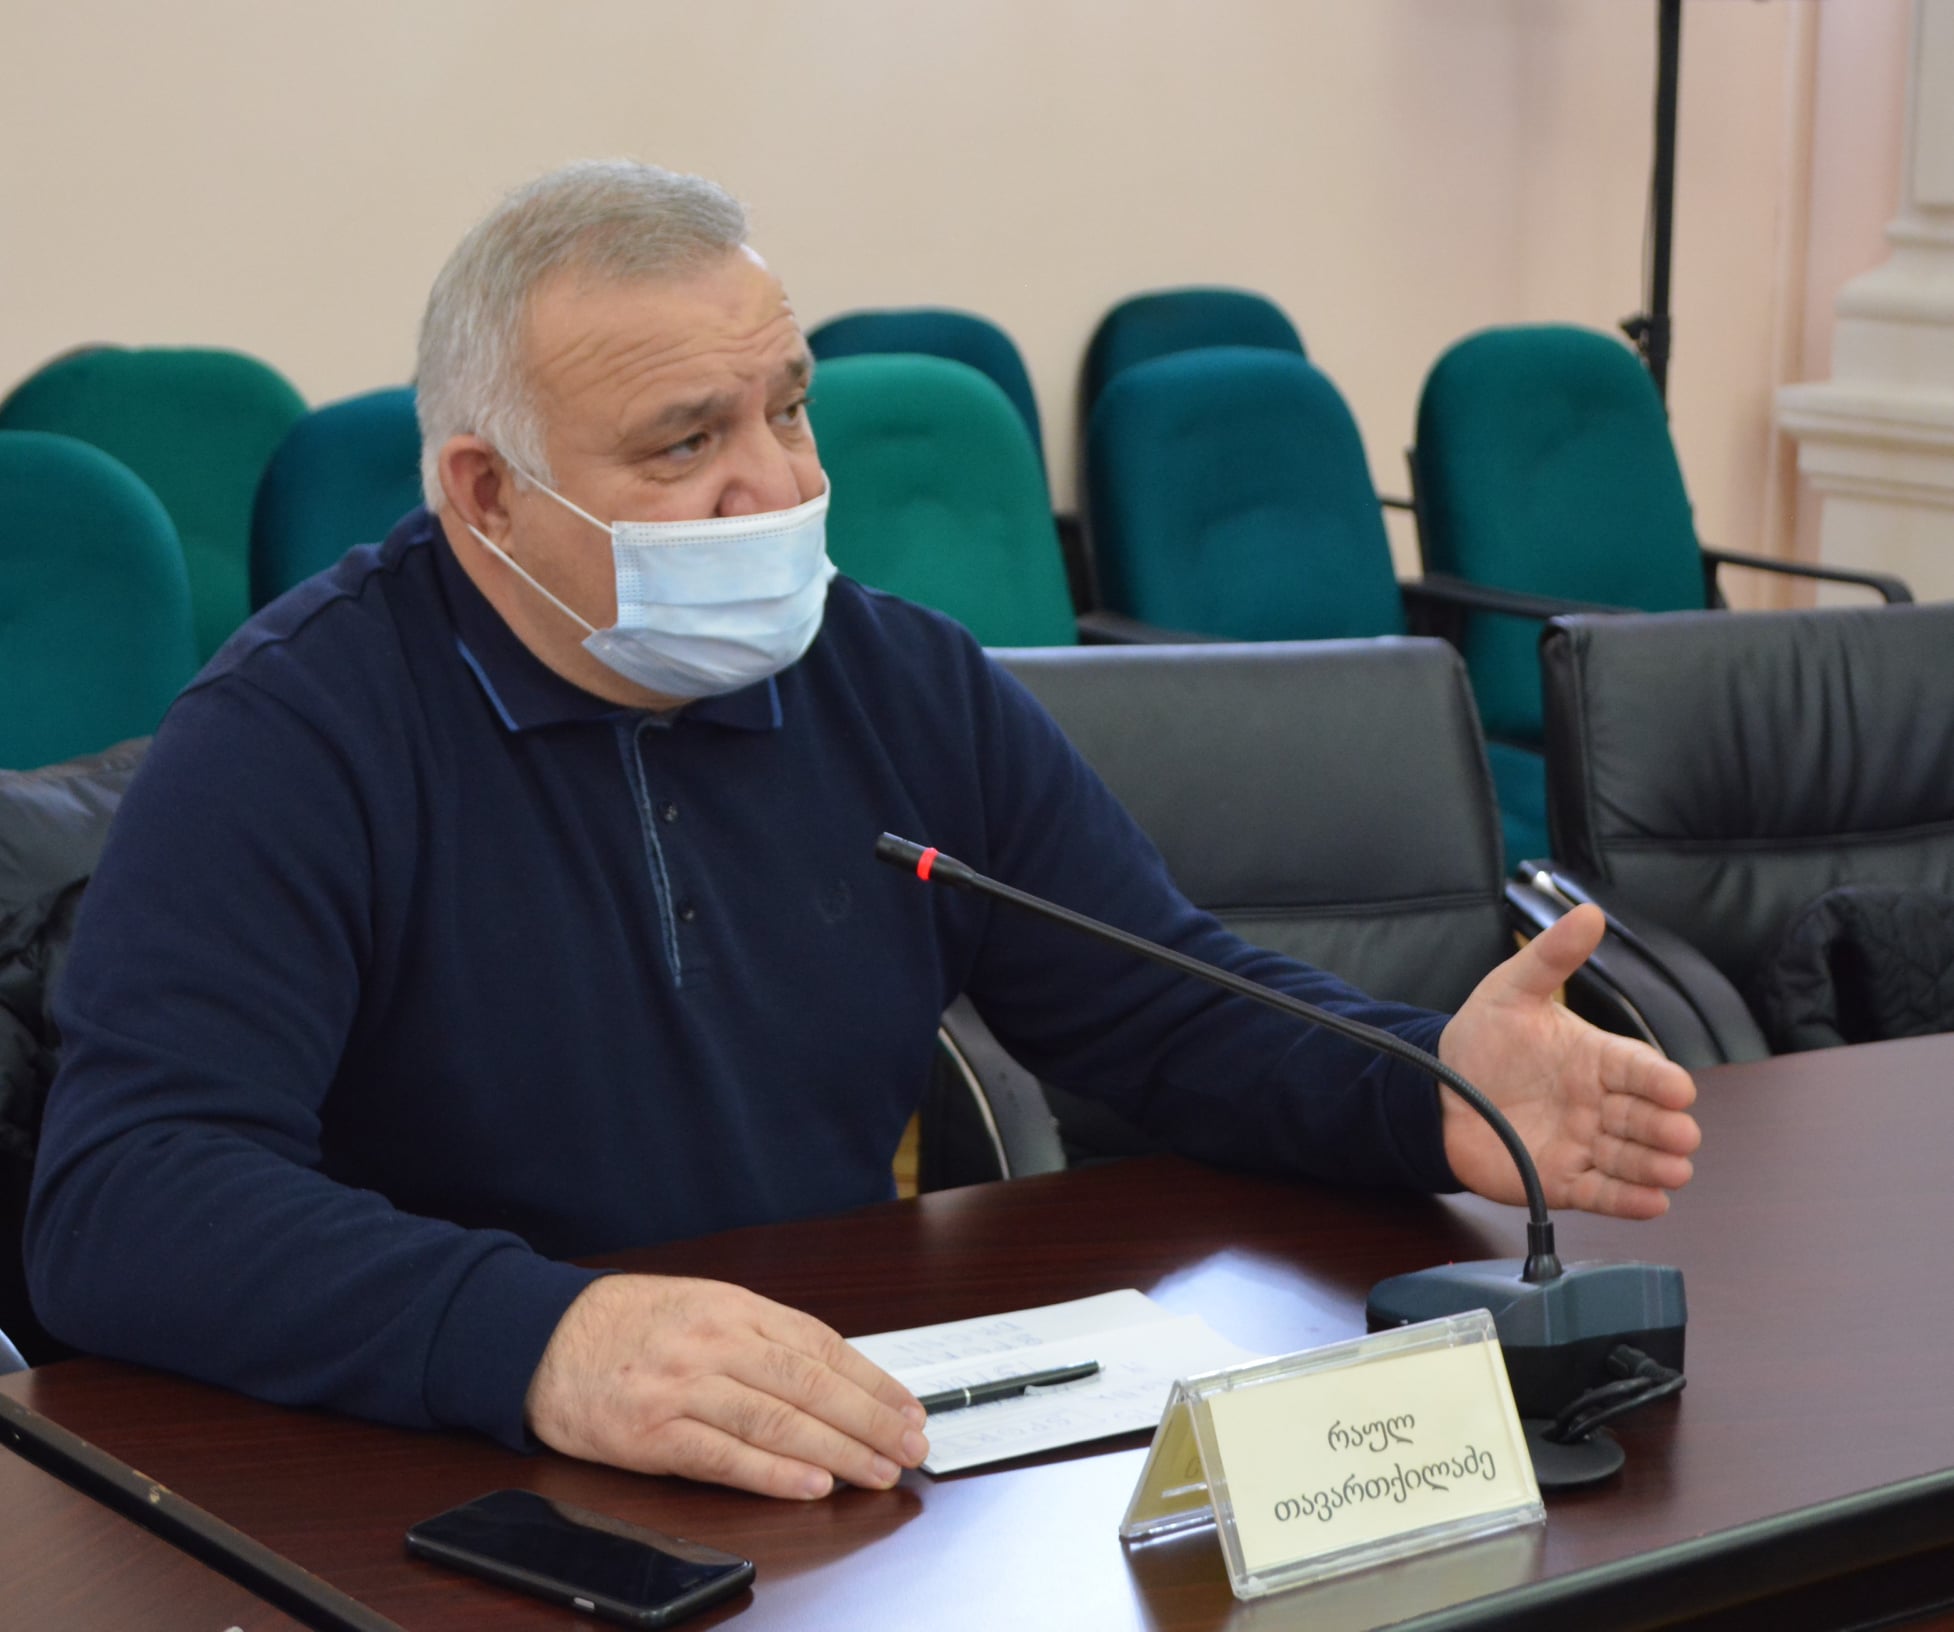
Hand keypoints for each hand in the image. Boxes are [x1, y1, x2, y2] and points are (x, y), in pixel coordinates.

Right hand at [525, 1274, 928, 1498]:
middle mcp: (715, 1342)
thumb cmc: (630, 1324)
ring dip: (837, 1451)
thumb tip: (833, 1375)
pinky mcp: (653, 1432)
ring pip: (778, 1420)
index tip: (908, 1409)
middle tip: (910, 1448)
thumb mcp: (704, 1305)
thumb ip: (763, 1336)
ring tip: (877, 1472)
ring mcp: (684, 1387)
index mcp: (734, 1306)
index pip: (821, 1345)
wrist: (544, 1338)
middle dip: (870, 1420)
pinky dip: (773, 1473)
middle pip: (811, 1384)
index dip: (872, 1381)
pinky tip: (812, 1484)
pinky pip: (724, 1456)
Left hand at [1437, 903, 1700, 1219]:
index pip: (1642, 1069)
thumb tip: (1589, 913)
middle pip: (1647, 1118)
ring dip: (1656, 1168)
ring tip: (1673, 1172)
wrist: (1434, 1092)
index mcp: (1597, 1058)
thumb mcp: (1510, 990)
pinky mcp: (1563, 1180)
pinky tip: (1651, 1204)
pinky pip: (1602, 1194)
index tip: (1678, 1089)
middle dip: (1668, 1128)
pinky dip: (1628, 1202)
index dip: (1662, 1080)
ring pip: (1633, 1159)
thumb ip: (1551, 957)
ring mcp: (1585, 1143)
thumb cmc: (1481, 1040)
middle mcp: (1600, 1103)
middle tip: (1680, 1135)